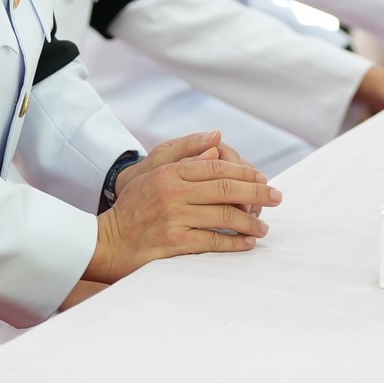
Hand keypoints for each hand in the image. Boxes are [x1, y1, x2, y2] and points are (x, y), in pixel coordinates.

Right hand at [86, 152, 279, 282]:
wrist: (106, 241)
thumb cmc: (133, 205)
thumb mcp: (153, 170)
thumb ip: (185, 153)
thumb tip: (218, 138)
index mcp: (171, 170)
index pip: (218, 166)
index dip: (246, 172)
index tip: (264, 179)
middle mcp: (174, 191)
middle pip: (227, 188)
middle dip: (258, 192)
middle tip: (277, 197)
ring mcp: (175, 217)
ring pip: (225, 216)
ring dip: (250, 222)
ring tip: (263, 227)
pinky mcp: (174, 242)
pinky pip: (214, 241)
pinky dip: (235, 243)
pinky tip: (247, 243)